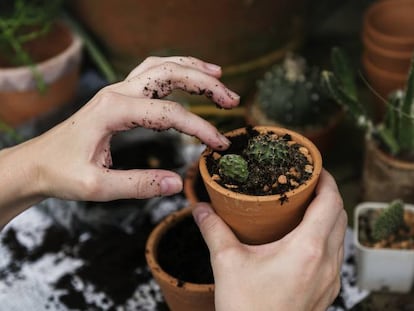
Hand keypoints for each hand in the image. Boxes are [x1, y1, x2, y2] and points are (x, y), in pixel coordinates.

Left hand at [0, 56, 238, 224]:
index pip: (169, 114)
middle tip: (232, 99)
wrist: (36, 163)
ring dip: (192, 69)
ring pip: (161, 67)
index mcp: (113, 111)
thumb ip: (139, 185)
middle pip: (170, 74)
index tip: (219, 145)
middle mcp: (117, 93)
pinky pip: (151, 74)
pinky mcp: (118, 97)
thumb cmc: (61, 173)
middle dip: (205, 83)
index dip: (200, 128)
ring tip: (218, 76)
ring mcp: (117, 91)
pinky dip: (174, 70)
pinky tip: (188, 77)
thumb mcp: (98, 187)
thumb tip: (177, 183)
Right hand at [193, 169, 346, 310]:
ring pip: (340, 235)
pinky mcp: (327, 291)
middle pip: (339, 215)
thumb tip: (201, 209)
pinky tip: (305, 238)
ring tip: (306, 206)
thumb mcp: (226, 263)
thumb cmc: (247, 309)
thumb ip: (213, 230)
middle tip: (307, 182)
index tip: (314, 167)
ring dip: (328, 215)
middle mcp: (326, 262)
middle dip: (327, 193)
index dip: (326, 179)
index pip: (330, 202)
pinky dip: (327, 236)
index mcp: (307, 249)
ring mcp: (330, 279)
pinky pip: (335, 254)